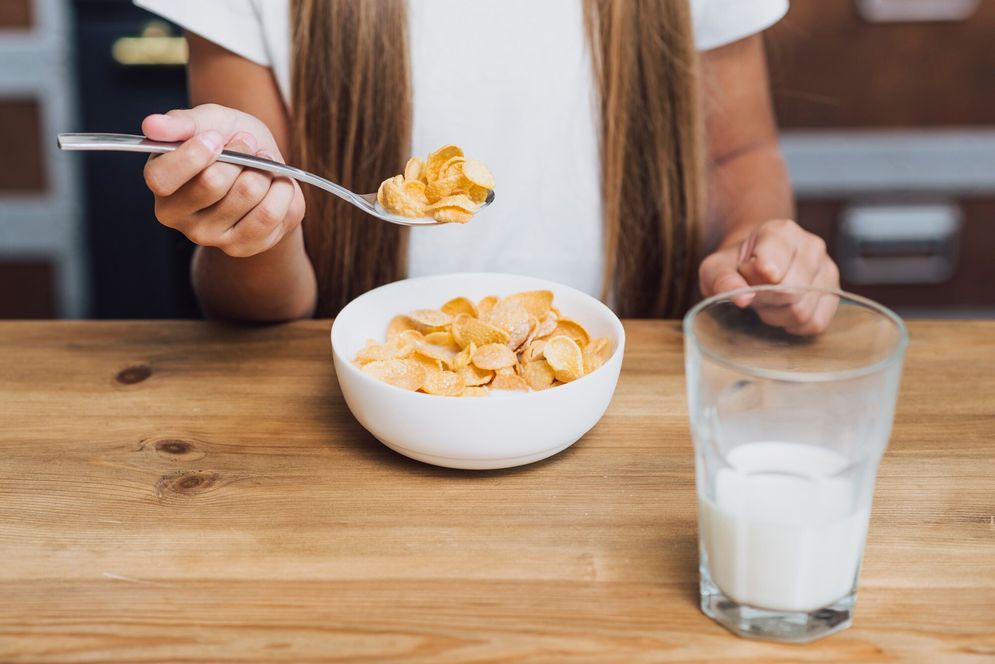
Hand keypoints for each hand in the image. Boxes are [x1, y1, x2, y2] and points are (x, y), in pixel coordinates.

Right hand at [142, 104, 305, 257]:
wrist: (266, 168)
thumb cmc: (229, 142)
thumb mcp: (208, 121)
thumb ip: (182, 123)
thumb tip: (151, 126)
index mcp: (160, 183)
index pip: (162, 178)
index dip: (193, 155)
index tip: (216, 137)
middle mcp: (178, 217)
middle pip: (212, 183)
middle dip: (240, 154)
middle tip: (247, 145)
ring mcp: (209, 237)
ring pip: (247, 194)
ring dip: (264, 170)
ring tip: (263, 164)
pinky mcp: (242, 246)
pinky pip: (270, 213)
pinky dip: (282, 190)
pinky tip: (276, 185)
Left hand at [699, 219, 840, 333]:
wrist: (756, 264)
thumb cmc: (735, 266)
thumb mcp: (716, 268)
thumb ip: (722, 279)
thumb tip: (743, 298)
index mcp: (781, 231)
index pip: (771, 270)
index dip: (753, 283)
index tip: (745, 275)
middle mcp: (811, 246)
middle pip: (790, 294)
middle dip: (765, 303)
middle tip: (754, 294)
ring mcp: (828, 269)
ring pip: (803, 311)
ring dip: (777, 316)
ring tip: (767, 302)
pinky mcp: (835, 293)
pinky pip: (816, 323)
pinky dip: (794, 325)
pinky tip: (783, 311)